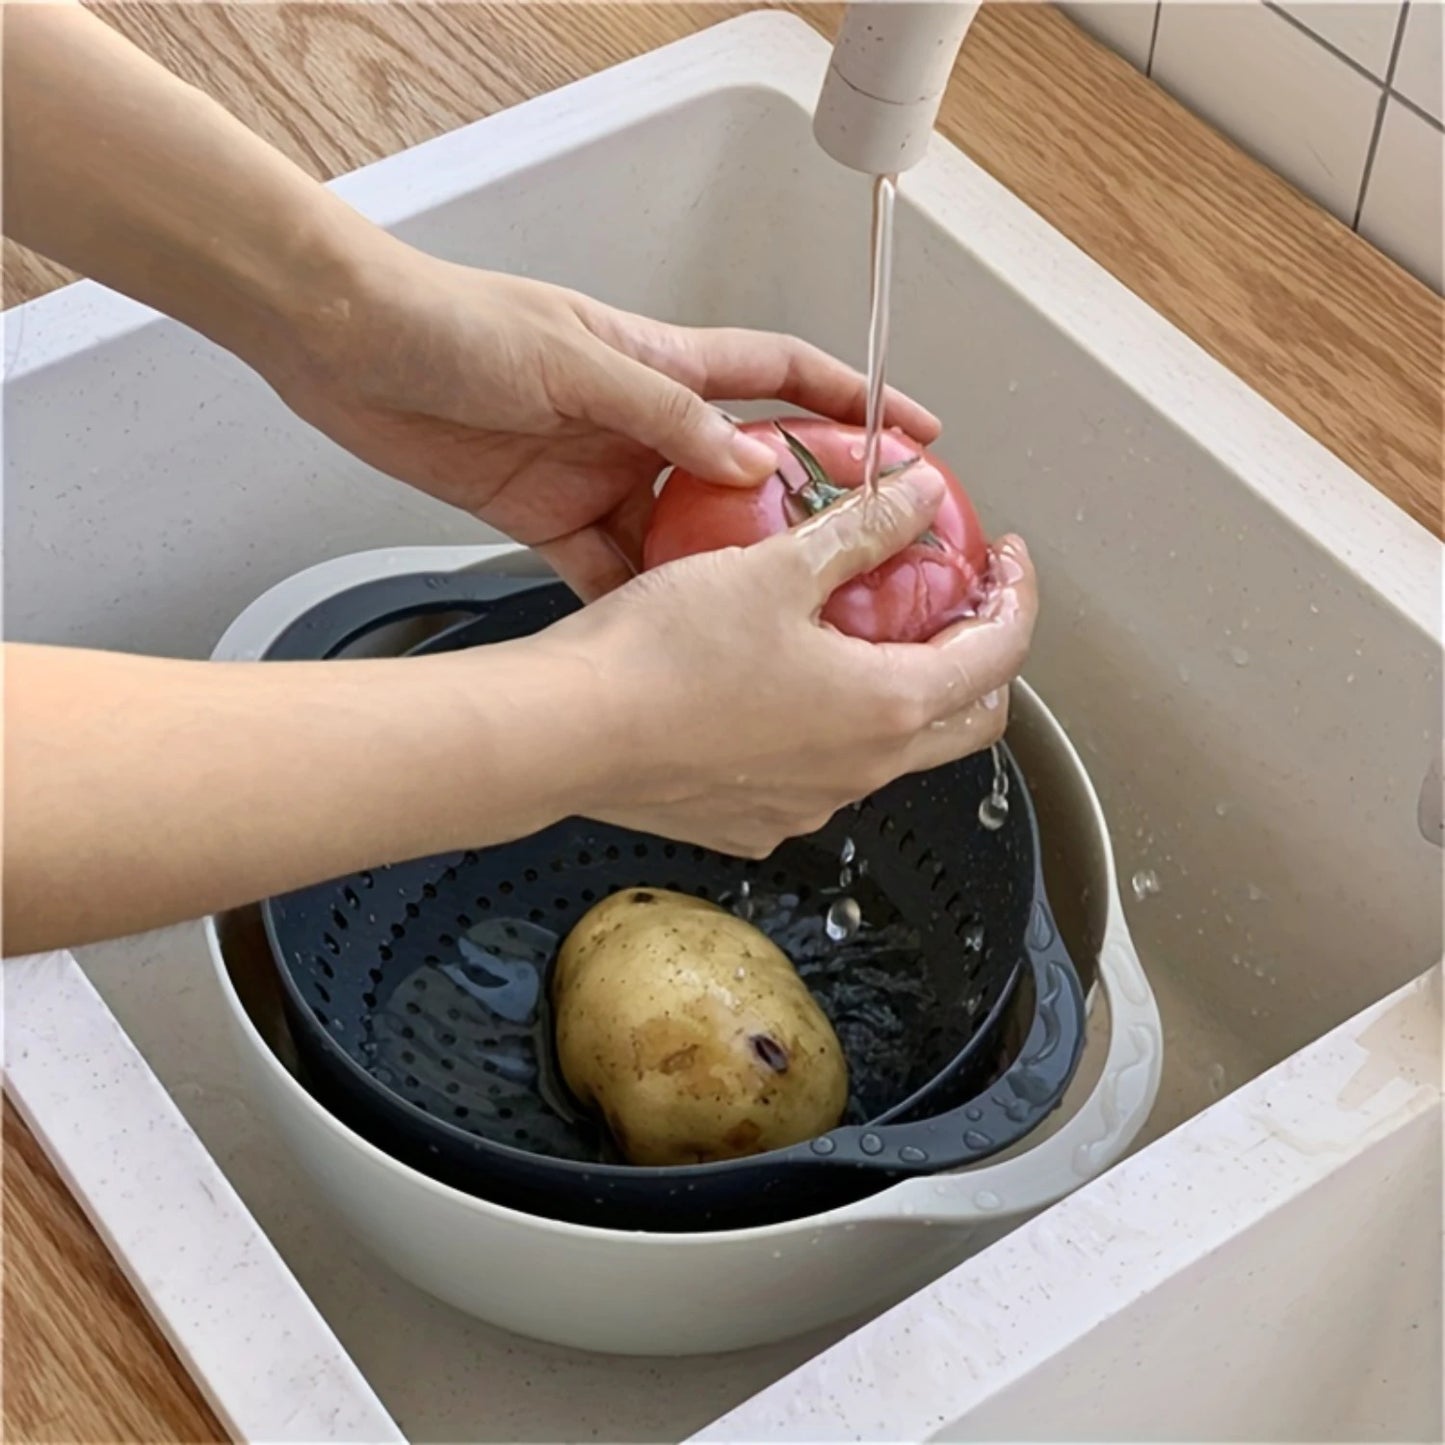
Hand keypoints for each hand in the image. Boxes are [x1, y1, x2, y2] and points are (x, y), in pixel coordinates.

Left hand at [264, 247, 940, 599]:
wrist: (346, 347)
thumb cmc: (451, 321)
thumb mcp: (572, 358)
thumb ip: (661, 411)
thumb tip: (745, 455)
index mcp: (660, 363)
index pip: (782, 375)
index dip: (852, 401)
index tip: (913, 433)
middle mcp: (639, 422)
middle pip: (741, 470)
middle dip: (796, 510)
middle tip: (844, 559)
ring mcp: (598, 473)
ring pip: (679, 535)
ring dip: (712, 574)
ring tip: (759, 622)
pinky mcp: (548, 517)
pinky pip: (608, 572)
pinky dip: (633, 604)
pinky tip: (660, 641)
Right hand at [530, 465, 1036, 857]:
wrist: (567, 733)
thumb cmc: (659, 658)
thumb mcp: (774, 567)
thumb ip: (862, 529)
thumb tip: (918, 498)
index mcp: (884, 707)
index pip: (999, 654)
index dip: (1018, 597)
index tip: (1005, 563)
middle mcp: (858, 771)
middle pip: (969, 720)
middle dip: (983, 659)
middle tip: (961, 606)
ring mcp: (807, 804)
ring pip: (893, 752)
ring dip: (904, 695)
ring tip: (868, 636)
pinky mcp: (754, 819)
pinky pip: (820, 776)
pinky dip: (832, 731)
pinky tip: (787, 689)